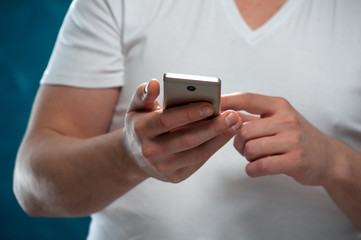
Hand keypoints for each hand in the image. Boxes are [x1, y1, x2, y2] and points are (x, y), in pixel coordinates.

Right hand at [123, 79, 242, 182]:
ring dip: (219, 139)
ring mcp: (162, 167)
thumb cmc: (141, 125)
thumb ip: (144, 94)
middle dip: (212, 128)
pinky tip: (225, 135)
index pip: (167, 121)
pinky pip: (198, 161)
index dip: (189, 113)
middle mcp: (150, 151)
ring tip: (236, 124)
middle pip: (186, 139)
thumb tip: (155, 83)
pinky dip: (213, 148)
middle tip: (233, 115)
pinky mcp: (174, 177)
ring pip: (196, 153)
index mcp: (140, 130)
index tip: (211, 105)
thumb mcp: (136, 107)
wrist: (134, 157)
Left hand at [222, 92, 338, 185]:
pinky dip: (252, 169)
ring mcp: (292, 139)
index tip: (212, 105)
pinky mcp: (295, 160)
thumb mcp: (279, 119)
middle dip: (238, 142)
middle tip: (246, 148)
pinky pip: (259, 166)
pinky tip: (256, 168)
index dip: (227, 101)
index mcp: (279, 106)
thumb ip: (253, 118)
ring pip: (249, 148)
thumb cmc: (295, 137)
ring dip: (247, 157)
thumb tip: (222, 114)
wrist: (328, 157)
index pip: (247, 99)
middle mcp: (286, 119)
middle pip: (242, 129)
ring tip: (257, 157)